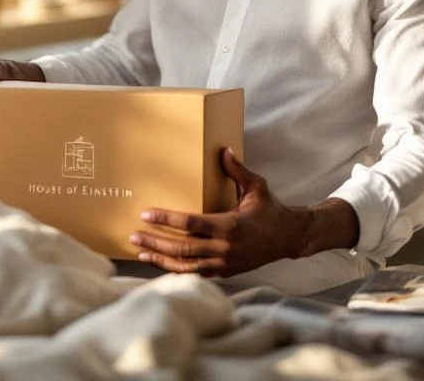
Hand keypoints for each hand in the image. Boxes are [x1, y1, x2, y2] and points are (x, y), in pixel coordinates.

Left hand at [129, 148, 317, 276]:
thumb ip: (237, 170)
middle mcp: (224, 248)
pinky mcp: (225, 272)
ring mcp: (224, 264)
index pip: (190, 223)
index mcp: (229, 225)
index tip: (146, 214)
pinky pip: (196, 273)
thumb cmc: (271, 210)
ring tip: (140, 252)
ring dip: (161, 259)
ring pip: (186, 265)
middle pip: (182, 248)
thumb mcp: (256, 187)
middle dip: (156, 242)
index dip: (166, 220)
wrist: (289, 238)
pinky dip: (176, 270)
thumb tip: (223, 150)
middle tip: (134, 235)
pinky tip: (160, 263)